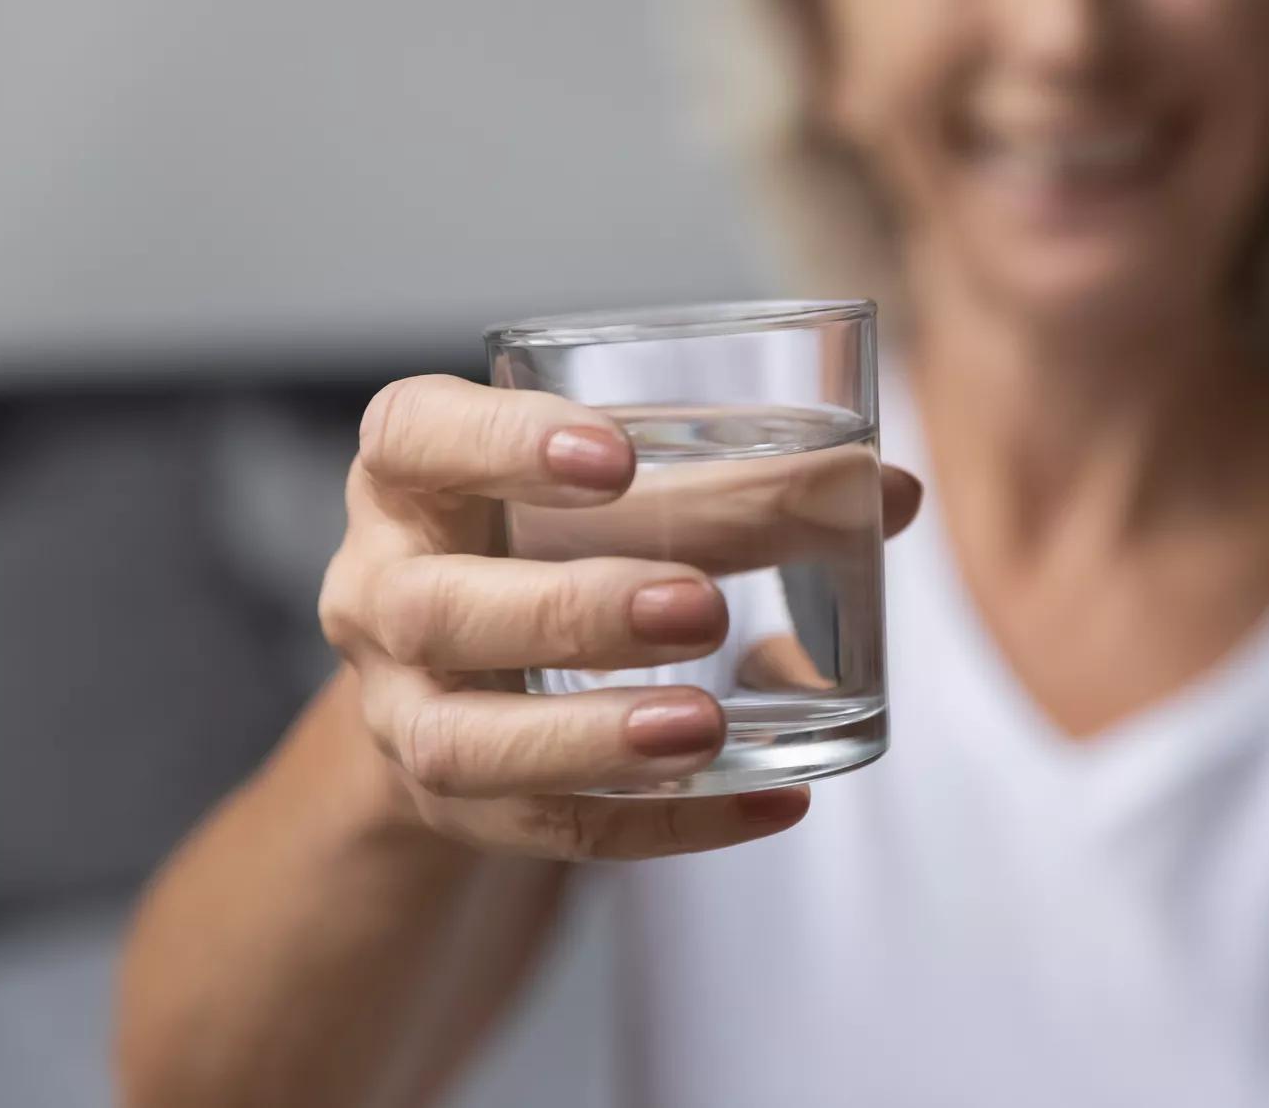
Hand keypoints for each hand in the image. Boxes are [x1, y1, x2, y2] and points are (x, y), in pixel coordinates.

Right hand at [317, 374, 920, 858]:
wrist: (467, 666)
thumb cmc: (553, 538)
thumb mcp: (616, 493)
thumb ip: (743, 488)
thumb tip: (889, 493)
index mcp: (412, 475)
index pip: (414, 436)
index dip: (503, 444)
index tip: (617, 455)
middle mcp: (379, 590)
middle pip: (440, 607)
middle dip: (570, 611)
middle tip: (700, 605)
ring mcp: (402, 710)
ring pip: (465, 743)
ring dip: (591, 739)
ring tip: (706, 726)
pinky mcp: (453, 806)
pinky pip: (545, 831)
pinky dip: (663, 824)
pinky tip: (772, 800)